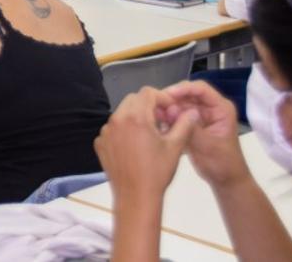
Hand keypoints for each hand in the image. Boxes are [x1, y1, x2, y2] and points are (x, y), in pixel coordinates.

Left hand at [95, 87, 198, 201]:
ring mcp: (106, 132)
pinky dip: (124, 131)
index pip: (147, 93)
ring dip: (135, 117)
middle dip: (148, 106)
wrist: (136, 197)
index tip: (169, 110)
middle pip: (133, 100)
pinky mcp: (100, 143)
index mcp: (136, 117)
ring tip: (149, 135)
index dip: (161, 97)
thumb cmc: (157, 171)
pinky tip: (134, 147)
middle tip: (161, 121)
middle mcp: (117, 120)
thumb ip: (183, 124)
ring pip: (122, 113)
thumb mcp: (175, 147)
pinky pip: (113, 129)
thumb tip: (191, 112)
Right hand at [159, 81, 249, 189]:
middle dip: (172, 98)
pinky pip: (177, 115)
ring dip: (168, 108)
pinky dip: (168, 117)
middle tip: (155, 105)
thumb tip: (170, 109)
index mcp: (220, 108)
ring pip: (180, 104)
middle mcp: (210, 108)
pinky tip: (158, 122)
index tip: (166, 95)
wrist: (225, 180)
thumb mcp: (207, 145)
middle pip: (188, 94)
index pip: (201, 90)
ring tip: (154, 114)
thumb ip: (190, 126)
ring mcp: (200, 116)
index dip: (183, 89)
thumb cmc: (222, 163)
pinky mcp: (191, 125)